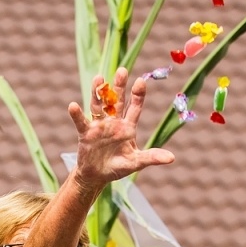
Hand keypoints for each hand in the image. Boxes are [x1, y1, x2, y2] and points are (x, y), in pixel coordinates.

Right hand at [67, 69, 174, 189]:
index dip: (138, 95)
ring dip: (98, 92)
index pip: (134, 107)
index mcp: (128, 127)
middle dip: (119, 86)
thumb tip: (172, 158)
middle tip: (122, 71)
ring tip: (99, 79)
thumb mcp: (136, 162)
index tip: (140, 82)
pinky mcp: (86, 132)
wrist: (97, 176)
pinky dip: (77, 114)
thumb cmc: (118, 167)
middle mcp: (114, 122)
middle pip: (117, 100)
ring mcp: (99, 125)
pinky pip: (81, 121)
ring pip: (99, 105)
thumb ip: (152, 157)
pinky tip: (73, 106)